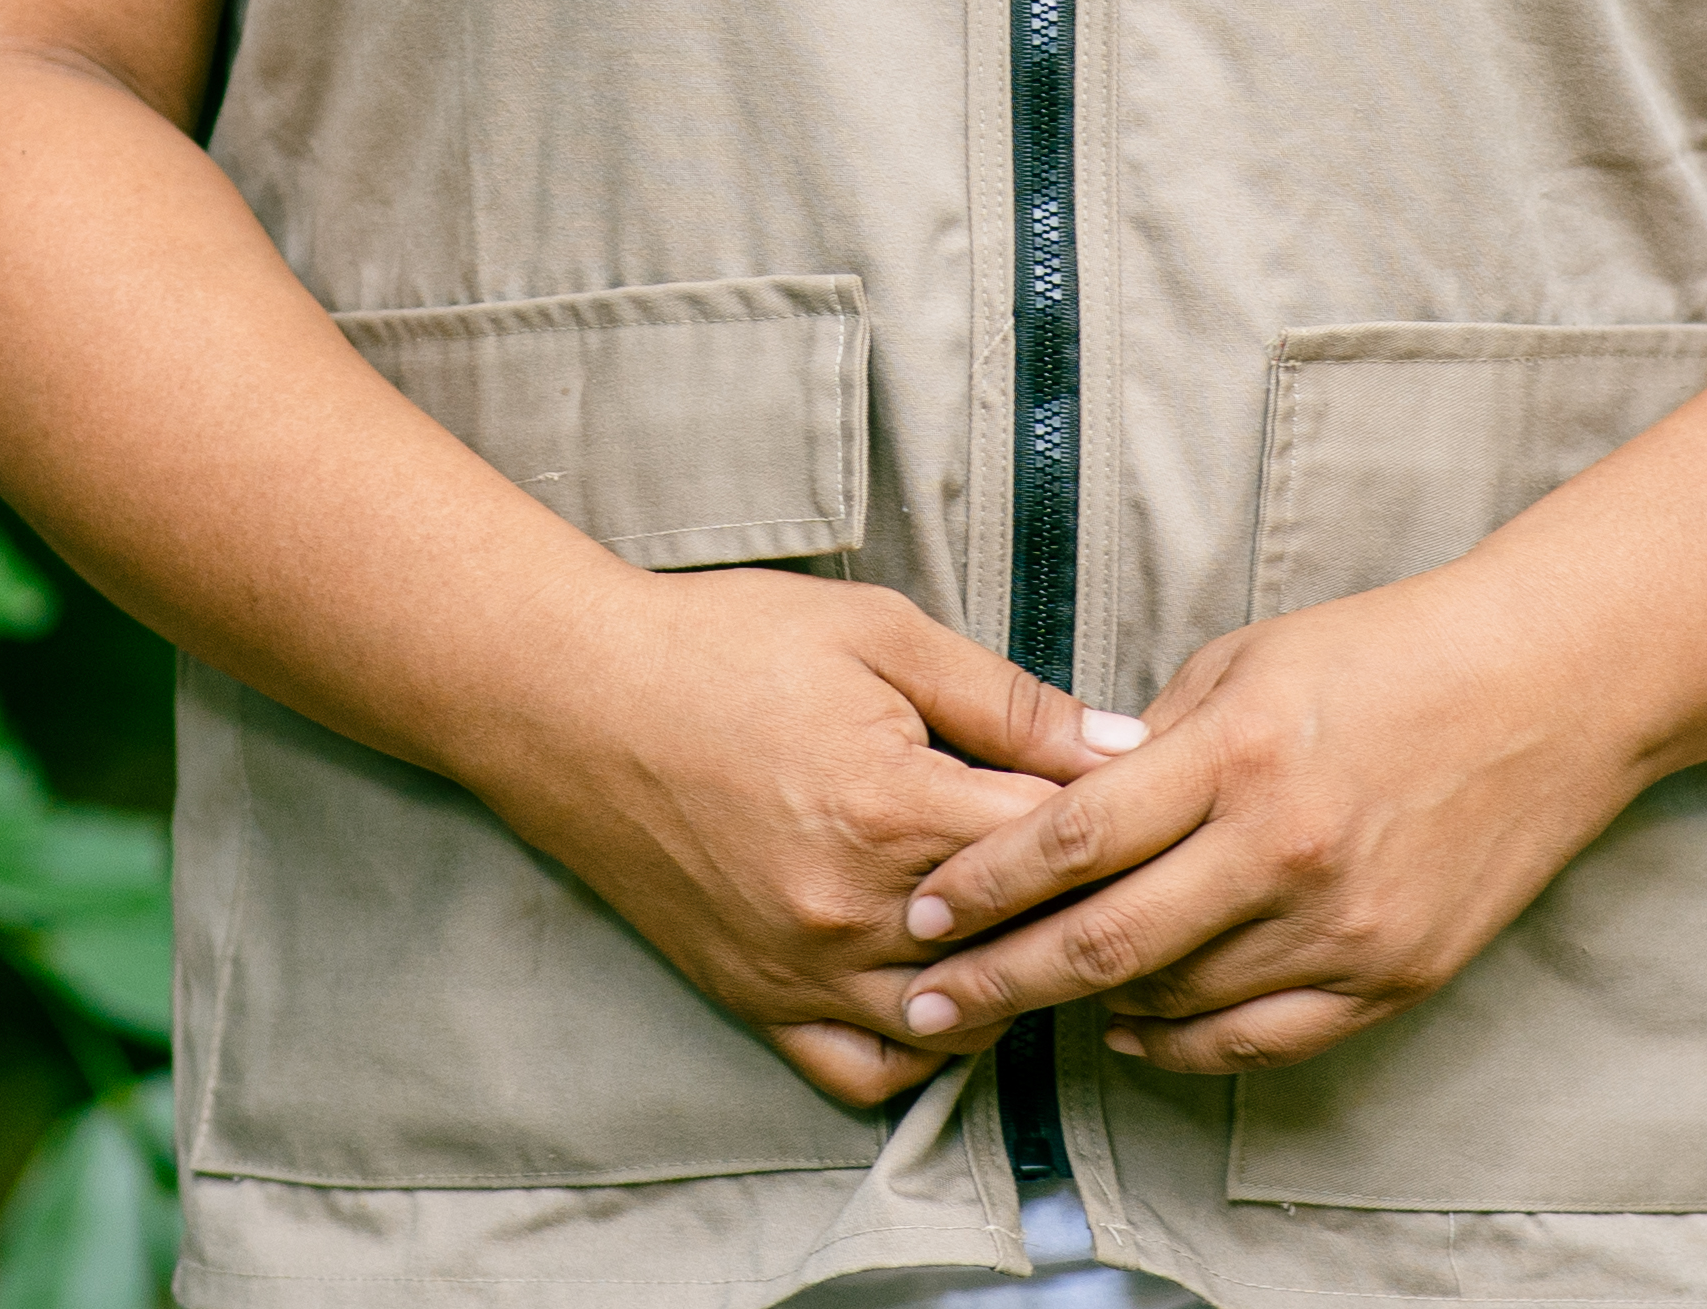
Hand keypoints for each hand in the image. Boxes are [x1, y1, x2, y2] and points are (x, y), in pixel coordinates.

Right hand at [460, 565, 1137, 1106]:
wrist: (567, 698)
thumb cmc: (721, 646)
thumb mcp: (878, 636)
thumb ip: (1007, 701)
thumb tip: (1125, 743)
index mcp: (891, 811)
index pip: (1059, 851)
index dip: (1114, 819)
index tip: (1138, 797)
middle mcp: (850, 913)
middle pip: (1023, 946)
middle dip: (1082, 908)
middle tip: (1118, 872)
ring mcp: (800, 971)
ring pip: (958, 1024)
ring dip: (1013, 984)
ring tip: (1038, 928)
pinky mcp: (755, 999)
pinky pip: (865, 1070)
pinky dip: (923, 1047)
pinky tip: (948, 992)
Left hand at [878, 568, 1643, 1077]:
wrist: (1548, 689)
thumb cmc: (1389, 655)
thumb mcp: (1251, 661)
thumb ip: (1152, 741)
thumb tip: (1064, 806)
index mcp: (1239, 754)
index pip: (1074, 839)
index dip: (983, 886)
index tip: (919, 912)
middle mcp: (1285, 849)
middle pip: (1106, 941)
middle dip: (999, 977)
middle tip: (927, 1000)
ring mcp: (1342, 925)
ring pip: (1175, 1000)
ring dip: (1084, 1008)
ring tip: (1020, 1001)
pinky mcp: (1392, 976)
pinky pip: (1259, 1041)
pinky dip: (1181, 1043)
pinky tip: (1131, 1031)